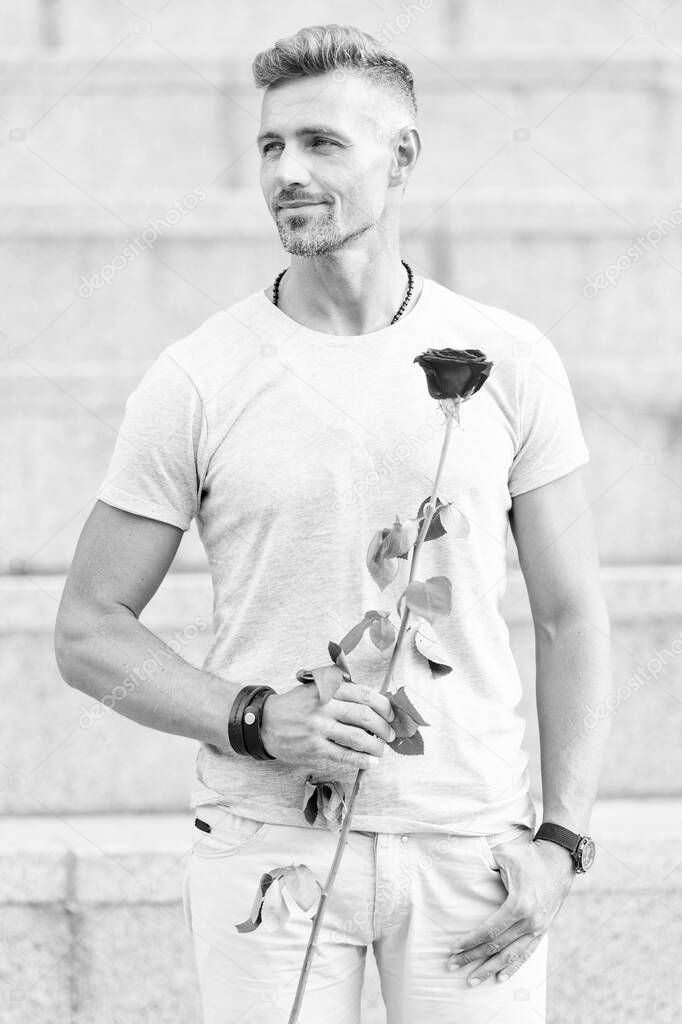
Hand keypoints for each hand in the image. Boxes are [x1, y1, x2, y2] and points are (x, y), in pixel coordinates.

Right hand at [260, 681, 395, 771]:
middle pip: (365, 716)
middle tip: (390, 734)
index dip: (384, 705)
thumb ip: (340, 689)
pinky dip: (362, 760)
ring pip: (358, 737)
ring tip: (382, 749)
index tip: (392, 714)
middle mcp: (325, 706)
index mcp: (328, 689)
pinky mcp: (314, 748)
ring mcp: (319, 728)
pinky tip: (371, 762)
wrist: (265, 722)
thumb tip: (373, 702)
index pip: (364, 695)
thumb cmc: (296, 705)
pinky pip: (344, 755)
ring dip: (376, 745)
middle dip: (384, 727)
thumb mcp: (315, 687)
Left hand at [446, 835, 574, 984]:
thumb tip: (463, 866)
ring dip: (490, 968)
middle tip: (452, 965)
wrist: (560, 860)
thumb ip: (484, 863)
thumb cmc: (529, 855)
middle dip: (473, 957)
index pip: (489, 930)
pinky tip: (501, 977)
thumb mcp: (505, 854)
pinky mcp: (543, 930)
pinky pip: (526, 953)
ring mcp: (538, 929)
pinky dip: (513, 967)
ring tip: (473, 980)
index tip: (453, 947)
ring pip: (510, 956)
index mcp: (519, 905)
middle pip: (496, 946)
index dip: (470, 941)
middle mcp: (529, 922)